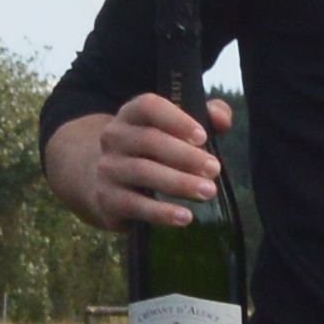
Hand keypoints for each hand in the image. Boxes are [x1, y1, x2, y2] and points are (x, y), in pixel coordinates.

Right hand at [45, 94, 230, 235]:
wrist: (100, 181)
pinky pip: (134, 204)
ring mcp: (108, 168)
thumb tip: (223, 119)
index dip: (176, 119)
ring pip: (142, 172)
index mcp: (131, 115)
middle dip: (185, 156)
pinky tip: (184, 217)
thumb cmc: (152, 152)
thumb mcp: (173, 129)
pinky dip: (161, 212)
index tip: (202, 136)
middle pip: (149, 141)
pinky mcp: (107, 199)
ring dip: (178, 182)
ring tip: (207, 192)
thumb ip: (204, 117)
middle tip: (214, 169)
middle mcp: (114, 138)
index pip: (148, 106)